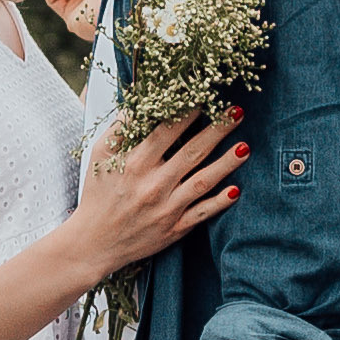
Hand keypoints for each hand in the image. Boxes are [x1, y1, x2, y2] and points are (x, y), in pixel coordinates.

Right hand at [70, 110, 245, 277]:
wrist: (94, 243)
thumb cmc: (97, 195)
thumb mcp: (99, 158)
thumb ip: (119, 130)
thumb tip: (138, 103)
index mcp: (134, 164)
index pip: (166, 131)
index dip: (188, 112)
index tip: (205, 96)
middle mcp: (153, 185)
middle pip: (192, 152)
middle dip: (217, 130)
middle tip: (236, 112)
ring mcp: (166, 208)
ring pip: (203, 181)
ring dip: (226, 163)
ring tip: (245, 147)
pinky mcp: (174, 228)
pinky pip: (202, 214)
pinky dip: (219, 203)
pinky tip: (236, 190)